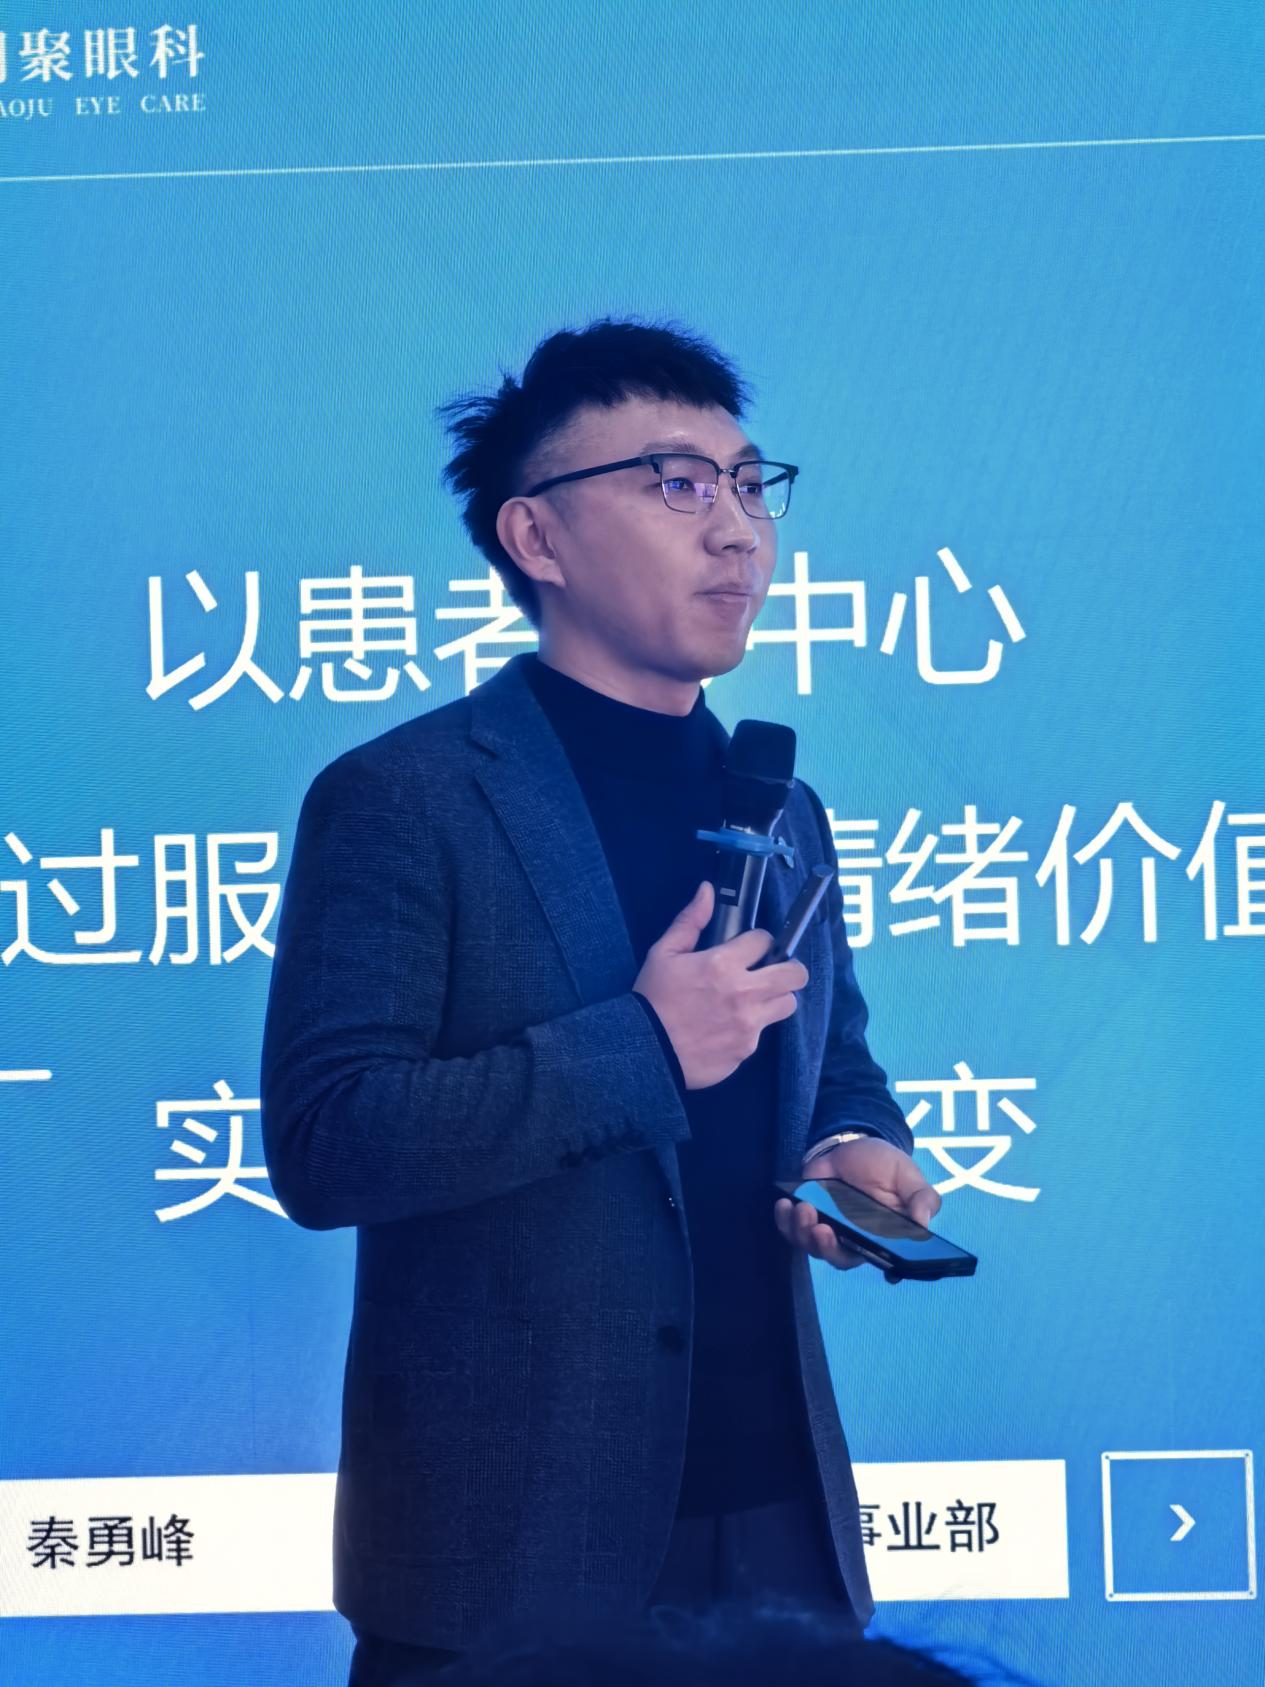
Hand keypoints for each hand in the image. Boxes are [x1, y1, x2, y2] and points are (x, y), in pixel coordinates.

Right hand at [633, 880, 809, 1089]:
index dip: (758, 941)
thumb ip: (690, 921)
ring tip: (755, 1000)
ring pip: (788, 1004)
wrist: (644, 1051)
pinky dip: (752, 1027)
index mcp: (722, 964)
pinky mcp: (747, 1049)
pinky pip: (763, 1033)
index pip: (765, 940)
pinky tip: (730, 1027)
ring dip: (776, 998)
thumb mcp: (663, 954)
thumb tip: (707, 890)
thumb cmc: (652, 998)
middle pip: (795, 975)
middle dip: (788, 968)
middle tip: (772, 971)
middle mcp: (743, 992)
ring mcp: (749, 1024)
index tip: (749, 948)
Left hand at [773, 1135, 940, 1270]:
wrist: (853, 1144)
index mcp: (882, 1236)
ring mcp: (828, 1227)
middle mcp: (854, 1238)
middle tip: (822, 1230)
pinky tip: (784, 1206)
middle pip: (838, 1257)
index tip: (857, 1248)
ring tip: (803, 1208)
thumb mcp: (908, 1176)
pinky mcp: (807, 1215)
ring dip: (802, 1232)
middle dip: (826, 1248)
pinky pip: (791, 1228)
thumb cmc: (884, 1164)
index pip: (874, 1258)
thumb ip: (922, 1199)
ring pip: (811, 1245)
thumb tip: (923, 1225)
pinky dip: (784, 1221)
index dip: (865, 1257)